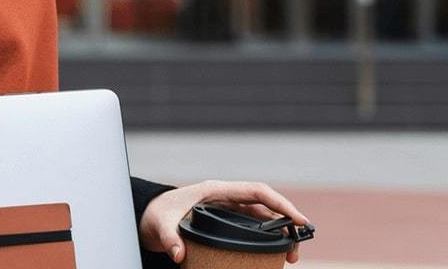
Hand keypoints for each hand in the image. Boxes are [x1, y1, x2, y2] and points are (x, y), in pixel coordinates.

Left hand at [138, 179, 309, 264]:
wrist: (148, 216)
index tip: (298, 219)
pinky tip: (274, 253)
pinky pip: (253, 228)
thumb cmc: (156, 214)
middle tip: (295, 250)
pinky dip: (267, 239)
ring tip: (290, 256)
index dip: (280, 203)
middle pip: (265, 206)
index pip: (256, 191)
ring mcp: (227, 209)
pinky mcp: (226, 222)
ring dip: (279, 233)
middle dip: (286, 223)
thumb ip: (168, 238)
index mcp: (215, 190)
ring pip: (262, 218)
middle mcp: (225, 198)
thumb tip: (178, 254)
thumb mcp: (159, 225)